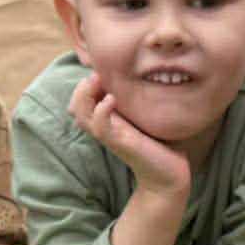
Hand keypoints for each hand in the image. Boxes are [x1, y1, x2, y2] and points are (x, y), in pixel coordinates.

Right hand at [68, 74, 189, 197]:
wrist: (169, 174)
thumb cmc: (161, 143)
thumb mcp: (146, 115)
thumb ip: (138, 99)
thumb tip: (144, 74)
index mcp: (108, 120)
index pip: (82, 101)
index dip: (83, 85)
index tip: (99, 71)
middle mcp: (104, 128)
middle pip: (76, 107)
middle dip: (80, 87)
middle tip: (95, 73)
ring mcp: (110, 136)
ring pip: (82, 115)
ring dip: (85, 95)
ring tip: (97, 80)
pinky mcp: (119, 143)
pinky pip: (100, 127)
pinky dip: (101, 111)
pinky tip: (110, 100)